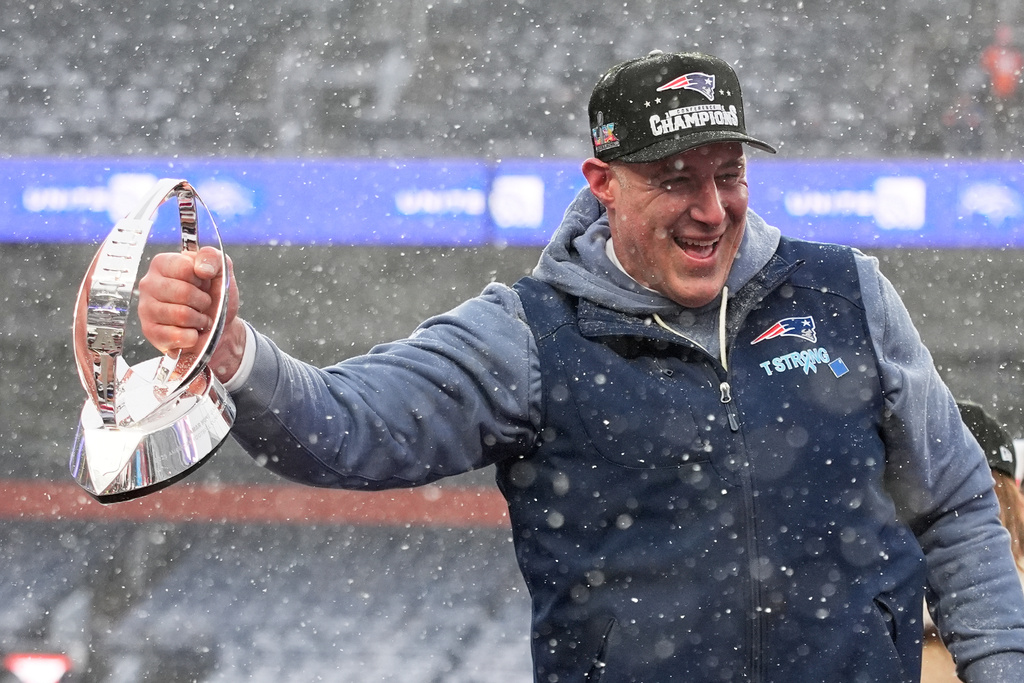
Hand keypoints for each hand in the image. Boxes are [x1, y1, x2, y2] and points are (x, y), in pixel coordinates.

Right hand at [138, 246, 245, 382]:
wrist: (219, 326)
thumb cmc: (215, 296)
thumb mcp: (221, 270)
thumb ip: (212, 258)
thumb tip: (201, 268)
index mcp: (163, 264)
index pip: (185, 268)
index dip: (202, 280)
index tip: (203, 284)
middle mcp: (149, 284)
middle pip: (184, 293)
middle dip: (203, 302)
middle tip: (203, 304)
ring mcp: (146, 308)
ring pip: (182, 315)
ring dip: (199, 320)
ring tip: (198, 318)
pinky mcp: (150, 332)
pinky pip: (178, 336)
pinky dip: (192, 336)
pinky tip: (190, 331)